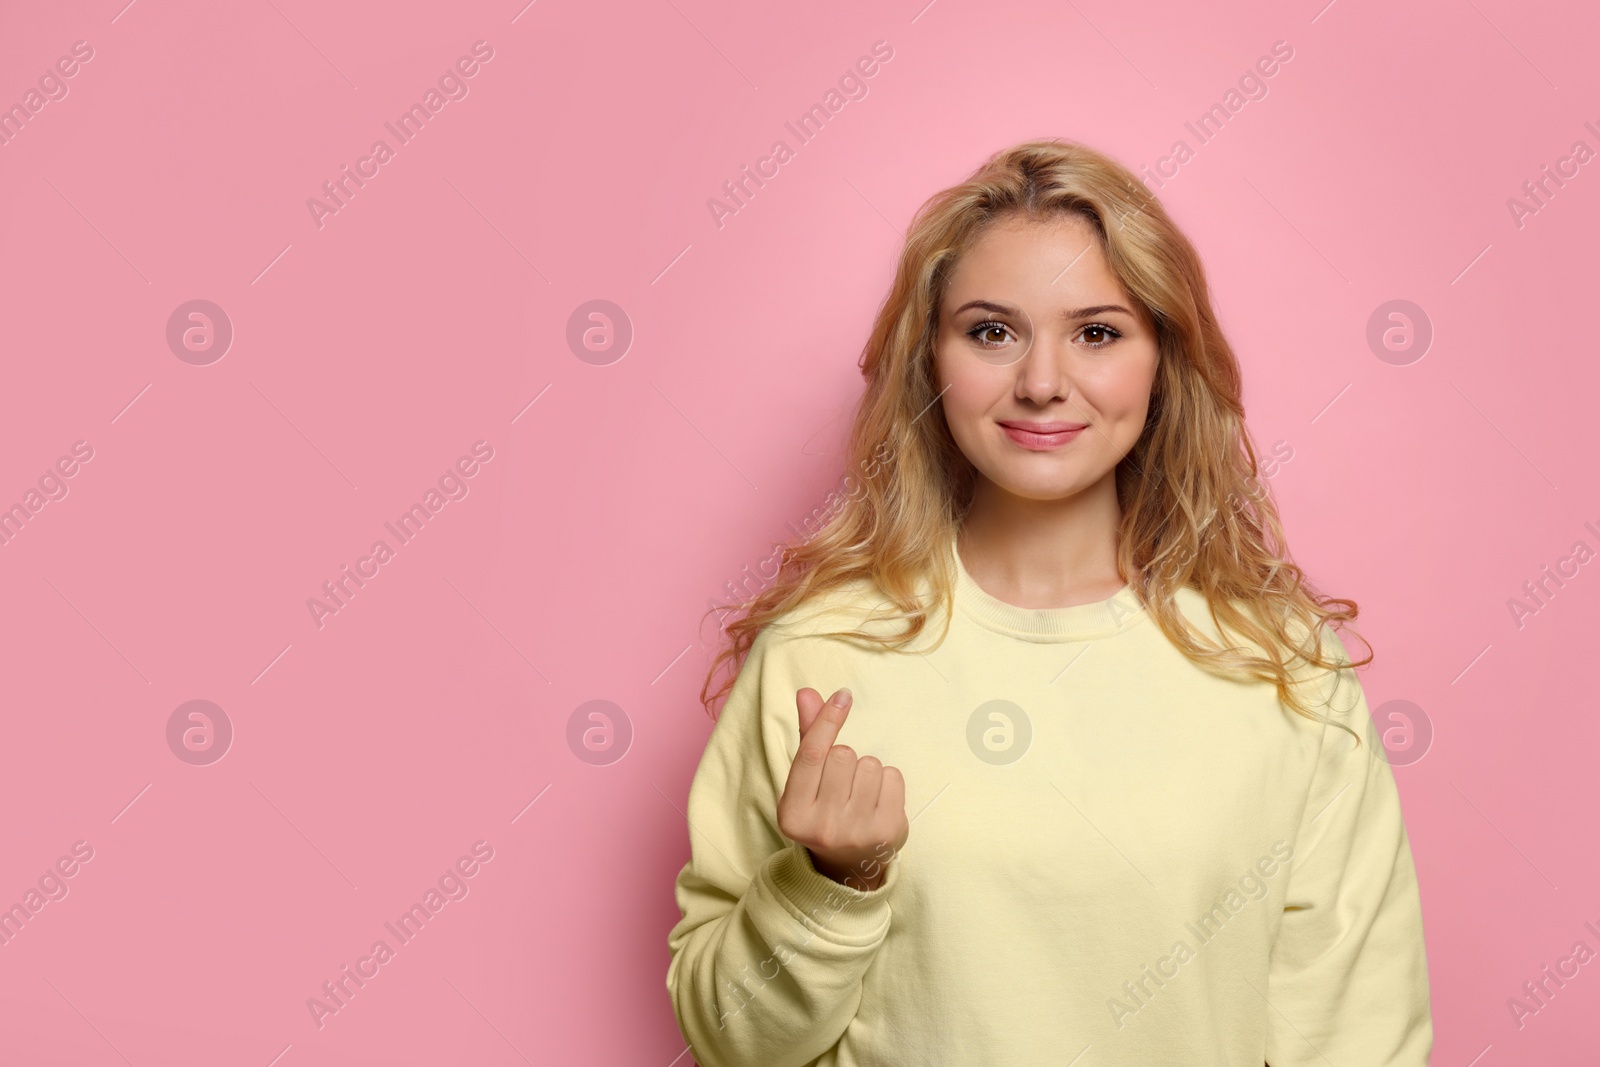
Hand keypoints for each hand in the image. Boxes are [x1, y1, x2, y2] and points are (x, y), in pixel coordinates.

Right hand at [776, 687, 909, 890]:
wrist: (846, 867)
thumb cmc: (823, 813)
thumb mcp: (806, 783)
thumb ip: (808, 737)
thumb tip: (807, 694)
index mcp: (793, 813)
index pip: (812, 754)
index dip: (827, 721)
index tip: (843, 696)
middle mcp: (822, 826)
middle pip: (843, 755)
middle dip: (845, 759)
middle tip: (841, 786)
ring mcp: (857, 831)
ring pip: (870, 764)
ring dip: (867, 770)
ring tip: (859, 795)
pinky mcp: (888, 832)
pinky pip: (893, 776)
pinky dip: (887, 781)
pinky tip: (877, 801)